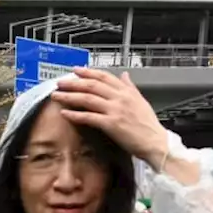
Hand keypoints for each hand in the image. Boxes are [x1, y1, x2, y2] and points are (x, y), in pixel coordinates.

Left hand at [51, 68, 168, 166]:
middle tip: (59, 83)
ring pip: (88, 98)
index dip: (88, 72)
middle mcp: (120, 98)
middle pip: (92, 85)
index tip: (75, 70)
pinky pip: (89, 117)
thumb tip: (125, 75)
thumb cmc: (149, 125)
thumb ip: (130, 87)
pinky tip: (65, 113)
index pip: (104, 76)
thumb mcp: (141, 101)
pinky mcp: (111, 124)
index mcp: (127, 91)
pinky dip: (75, 115)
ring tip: (56, 96)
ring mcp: (115, 110)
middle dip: (73, 83)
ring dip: (69, 96)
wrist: (156, 142)